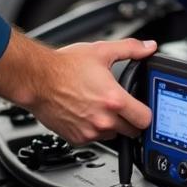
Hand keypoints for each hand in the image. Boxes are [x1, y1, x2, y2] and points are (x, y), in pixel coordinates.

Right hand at [0, 30, 156, 143]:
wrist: (38, 79)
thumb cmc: (66, 66)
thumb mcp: (102, 51)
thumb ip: (130, 48)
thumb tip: (149, 47)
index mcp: (114, 100)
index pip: (145, 120)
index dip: (147, 113)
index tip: (143, 108)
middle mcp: (103, 120)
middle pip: (132, 132)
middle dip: (131, 120)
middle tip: (124, 106)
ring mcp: (89, 132)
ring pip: (113, 136)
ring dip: (113, 125)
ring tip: (102, 106)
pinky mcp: (76, 139)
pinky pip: (94, 138)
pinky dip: (95, 129)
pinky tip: (88, 112)